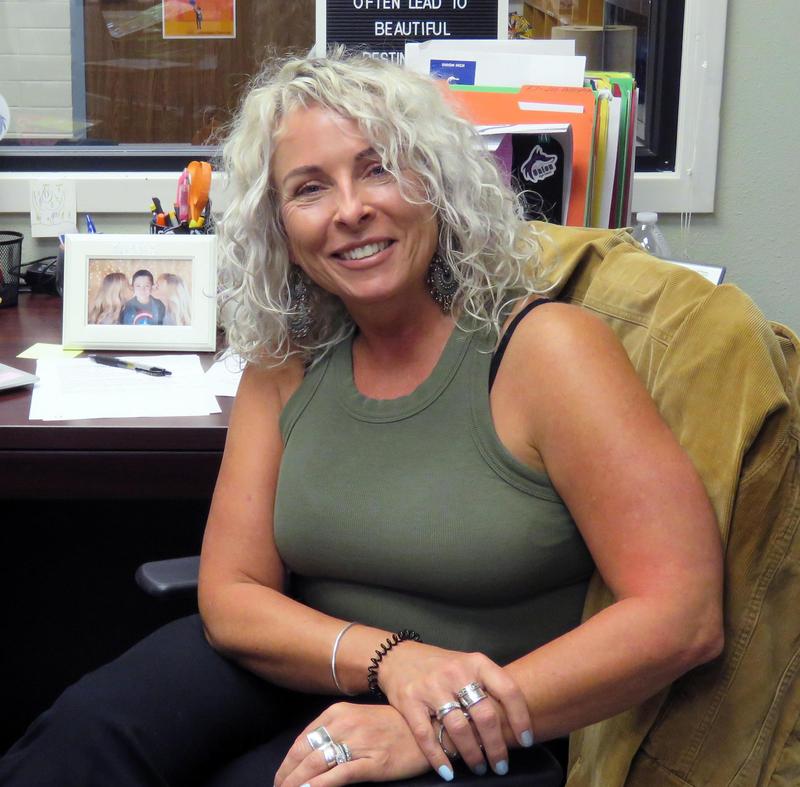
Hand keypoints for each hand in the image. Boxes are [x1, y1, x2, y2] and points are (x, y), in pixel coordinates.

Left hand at [274, 702, 430, 786]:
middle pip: (305, 753)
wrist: (429, 728)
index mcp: (338, 712)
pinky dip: (319, 785)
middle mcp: (345, 724)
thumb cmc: (394, 726)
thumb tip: (311, 753)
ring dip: (297, 783)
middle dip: (287, 776)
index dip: (287, 762)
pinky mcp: (372, 762)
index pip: (303, 739)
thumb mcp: (360, 720)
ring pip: (317, 765)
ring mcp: (359, 743)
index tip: (280, 777)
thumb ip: (336, 731)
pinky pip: (339, 775)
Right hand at [377, 643, 532, 776]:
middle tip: (501, 765)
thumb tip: (515, 720)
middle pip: (484, 716)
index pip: (507, 690)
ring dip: (472, 755)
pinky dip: (439, 758)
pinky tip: (448, 771)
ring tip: (479, 768)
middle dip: (496, 747)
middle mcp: (455, 672)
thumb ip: (487, 685)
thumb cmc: (440, 665)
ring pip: (458, 729)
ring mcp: (431, 686)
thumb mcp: (467, 664)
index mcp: (475, 662)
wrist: (398, 656)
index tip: (526, 741)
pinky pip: (427, 736)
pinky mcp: (409, 701)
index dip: (521, 718)